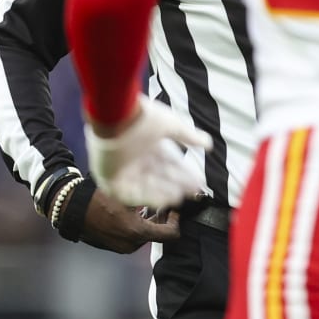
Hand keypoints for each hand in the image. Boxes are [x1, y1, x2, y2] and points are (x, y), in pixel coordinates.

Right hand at [81, 189, 180, 253]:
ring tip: (147, 204)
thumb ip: (152, 198)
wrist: (72, 208)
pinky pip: (133, 237)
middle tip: (161, 202)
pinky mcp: (114, 246)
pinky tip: (134, 211)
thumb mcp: (130, 194)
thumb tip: (171, 196)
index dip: (176, 219)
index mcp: (137, 233)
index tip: (174, 207)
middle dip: (162, 218)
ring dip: (150, 221)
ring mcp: (121, 247)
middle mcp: (131, 244)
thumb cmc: (100, 198)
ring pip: (146, 235)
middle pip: (158, 234)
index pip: (170, 233)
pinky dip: (138, 225)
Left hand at [84, 94, 209, 209]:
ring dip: (163, 192)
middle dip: (177, 183)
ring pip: (146, 186)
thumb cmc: (143, 119)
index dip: (184, 172)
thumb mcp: (173, 126)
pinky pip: (129, 193)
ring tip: (180, 198)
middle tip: (194, 191)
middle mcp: (136, 158)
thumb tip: (209, 144)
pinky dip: (146, 197)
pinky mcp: (110, 178)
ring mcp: (122, 169)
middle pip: (160, 176)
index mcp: (148, 145)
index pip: (169, 163)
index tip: (199, 180)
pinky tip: (163, 200)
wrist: (116, 118)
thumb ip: (189, 136)